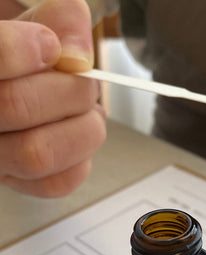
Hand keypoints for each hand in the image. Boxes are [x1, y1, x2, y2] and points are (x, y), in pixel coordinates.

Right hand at [0, 0, 105, 197]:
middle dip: (71, 89)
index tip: (50, 45)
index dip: (19, 52)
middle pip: (15, 107)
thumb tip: (77, 56)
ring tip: (89, 110)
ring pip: (36, 154)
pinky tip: (77, 133)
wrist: (20, 80)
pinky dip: (82, 159)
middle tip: (85, 81)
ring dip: (83, 127)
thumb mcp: (32, 18)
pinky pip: (56, 183)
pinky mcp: (19, 181)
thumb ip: (57, 19)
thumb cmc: (25, 51)